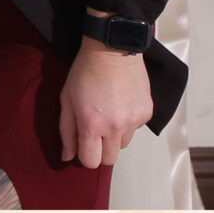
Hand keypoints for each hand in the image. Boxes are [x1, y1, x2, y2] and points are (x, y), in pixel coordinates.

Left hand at [59, 35, 152, 168]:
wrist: (112, 50)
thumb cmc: (85, 72)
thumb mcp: (66, 100)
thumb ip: (66, 132)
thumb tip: (68, 157)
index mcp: (92, 125)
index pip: (92, 161)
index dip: (85, 157)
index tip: (82, 147)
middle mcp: (115, 127)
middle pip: (110, 159)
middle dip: (100, 151)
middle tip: (94, 133)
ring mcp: (134, 121)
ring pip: (123, 144)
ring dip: (114, 137)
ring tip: (107, 114)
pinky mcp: (147, 113)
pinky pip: (136, 129)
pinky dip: (127, 122)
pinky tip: (120, 104)